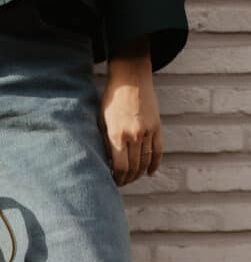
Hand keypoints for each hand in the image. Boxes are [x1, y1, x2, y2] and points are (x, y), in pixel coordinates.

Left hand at [99, 37, 163, 186]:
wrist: (130, 78)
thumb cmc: (111, 100)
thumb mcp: (102, 121)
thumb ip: (105, 142)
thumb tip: (107, 164)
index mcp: (116, 134)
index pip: (120, 167)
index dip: (117, 178)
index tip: (112, 181)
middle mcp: (134, 135)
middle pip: (133, 167)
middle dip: (127, 179)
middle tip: (121, 183)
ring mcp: (147, 131)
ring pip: (146, 162)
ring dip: (138, 174)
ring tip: (132, 178)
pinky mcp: (157, 127)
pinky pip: (158, 151)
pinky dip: (154, 164)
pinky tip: (149, 172)